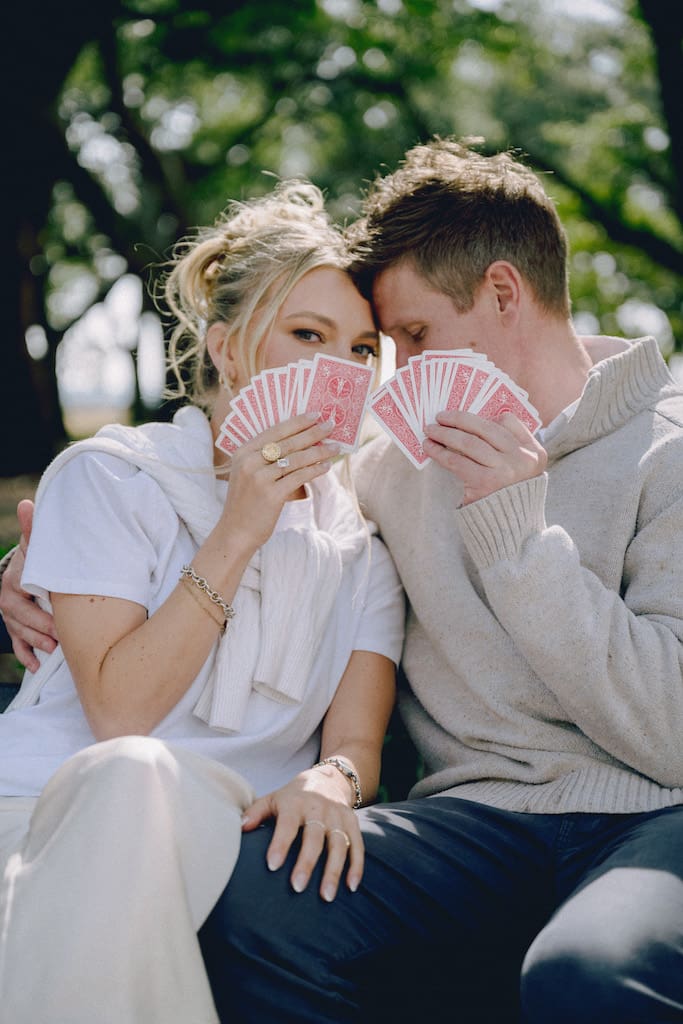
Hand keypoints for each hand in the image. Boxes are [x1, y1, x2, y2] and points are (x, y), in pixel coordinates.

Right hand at [0, 500, 57, 670]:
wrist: (27, 569)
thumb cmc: (38, 558)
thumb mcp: (36, 545)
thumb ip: (33, 530)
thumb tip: (26, 504)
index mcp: (14, 580)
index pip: (23, 594)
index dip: (39, 609)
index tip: (58, 619)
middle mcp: (8, 598)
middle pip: (20, 617)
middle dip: (39, 629)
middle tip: (58, 640)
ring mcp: (10, 615)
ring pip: (18, 632)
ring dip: (34, 643)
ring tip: (51, 652)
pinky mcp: (14, 627)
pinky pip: (17, 645)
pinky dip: (27, 656)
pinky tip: (38, 667)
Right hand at [219, 412, 338, 552]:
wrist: (236, 532)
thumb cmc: (247, 502)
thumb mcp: (248, 474)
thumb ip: (266, 458)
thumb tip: (301, 443)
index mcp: (243, 452)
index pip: (274, 431)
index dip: (297, 422)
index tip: (315, 415)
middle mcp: (250, 462)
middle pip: (288, 442)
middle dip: (312, 433)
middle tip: (331, 425)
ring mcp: (260, 478)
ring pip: (296, 459)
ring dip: (319, 452)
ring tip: (335, 447)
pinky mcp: (272, 494)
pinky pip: (299, 477)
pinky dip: (315, 471)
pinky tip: (326, 467)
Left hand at [241, 766, 362, 901]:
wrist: (327, 779)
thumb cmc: (292, 798)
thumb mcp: (272, 799)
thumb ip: (256, 812)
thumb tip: (241, 827)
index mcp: (296, 803)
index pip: (288, 824)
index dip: (280, 844)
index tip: (272, 866)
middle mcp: (319, 808)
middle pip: (315, 837)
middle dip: (307, 862)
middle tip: (298, 887)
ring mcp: (338, 815)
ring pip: (339, 844)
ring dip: (334, 870)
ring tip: (326, 897)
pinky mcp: (353, 822)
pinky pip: (357, 845)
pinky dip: (356, 866)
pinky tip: (351, 887)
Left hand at [423, 410, 546, 504]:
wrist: (512, 530)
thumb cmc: (509, 496)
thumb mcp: (520, 470)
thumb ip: (507, 447)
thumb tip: (471, 425)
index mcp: (534, 452)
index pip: (509, 421)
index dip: (485, 415)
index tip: (465, 414)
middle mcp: (522, 459)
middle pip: (486, 428)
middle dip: (459, 419)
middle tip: (440, 416)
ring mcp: (505, 471)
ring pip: (470, 443)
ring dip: (446, 434)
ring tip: (431, 430)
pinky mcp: (485, 483)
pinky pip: (458, 461)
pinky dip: (441, 452)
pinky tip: (430, 448)